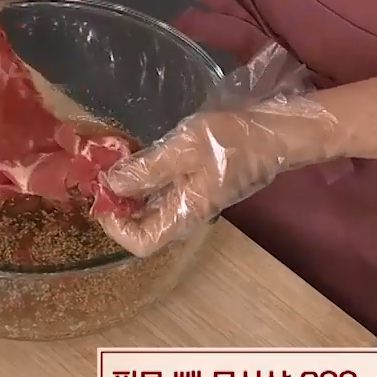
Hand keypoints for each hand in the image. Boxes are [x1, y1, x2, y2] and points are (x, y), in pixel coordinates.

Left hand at [99, 97, 342, 256]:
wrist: (274, 132)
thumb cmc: (232, 141)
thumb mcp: (184, 149)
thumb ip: (147, 169)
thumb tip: (111, 184)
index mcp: (184, 214)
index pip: (140, 243)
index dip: (114, 226)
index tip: (103, 193)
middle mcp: (185, 214)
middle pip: (141, 226)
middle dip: (117, 203)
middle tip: (102, 171)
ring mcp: (190, 199)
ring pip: (149, 207)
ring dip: (128, 189)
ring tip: (115, 160)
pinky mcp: (194, 184)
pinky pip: (160, 191)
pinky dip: (143, 177)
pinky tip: (137, 154)